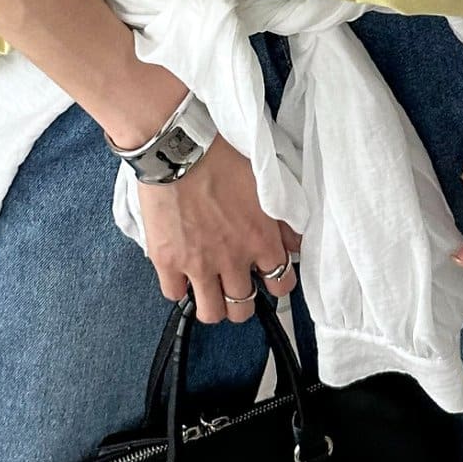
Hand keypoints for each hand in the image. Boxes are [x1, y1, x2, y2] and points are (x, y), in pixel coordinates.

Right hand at [137, 137, 301, 321]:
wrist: (177, 148)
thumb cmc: (221, 157)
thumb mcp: (264, 184)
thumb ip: (282, 220)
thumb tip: (295, 243)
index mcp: (261, 240)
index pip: (281, 285)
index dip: (277, 285)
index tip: (269, 279)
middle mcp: (233, 260)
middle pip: (244, 308)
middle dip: (244, 302)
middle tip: (236, 286)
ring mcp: (198, 265)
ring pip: (212, 312)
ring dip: (213, 305)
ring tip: (209, 291)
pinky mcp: (167, 260)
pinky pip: (174, 294)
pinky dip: (178, 288)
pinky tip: (181, 275)